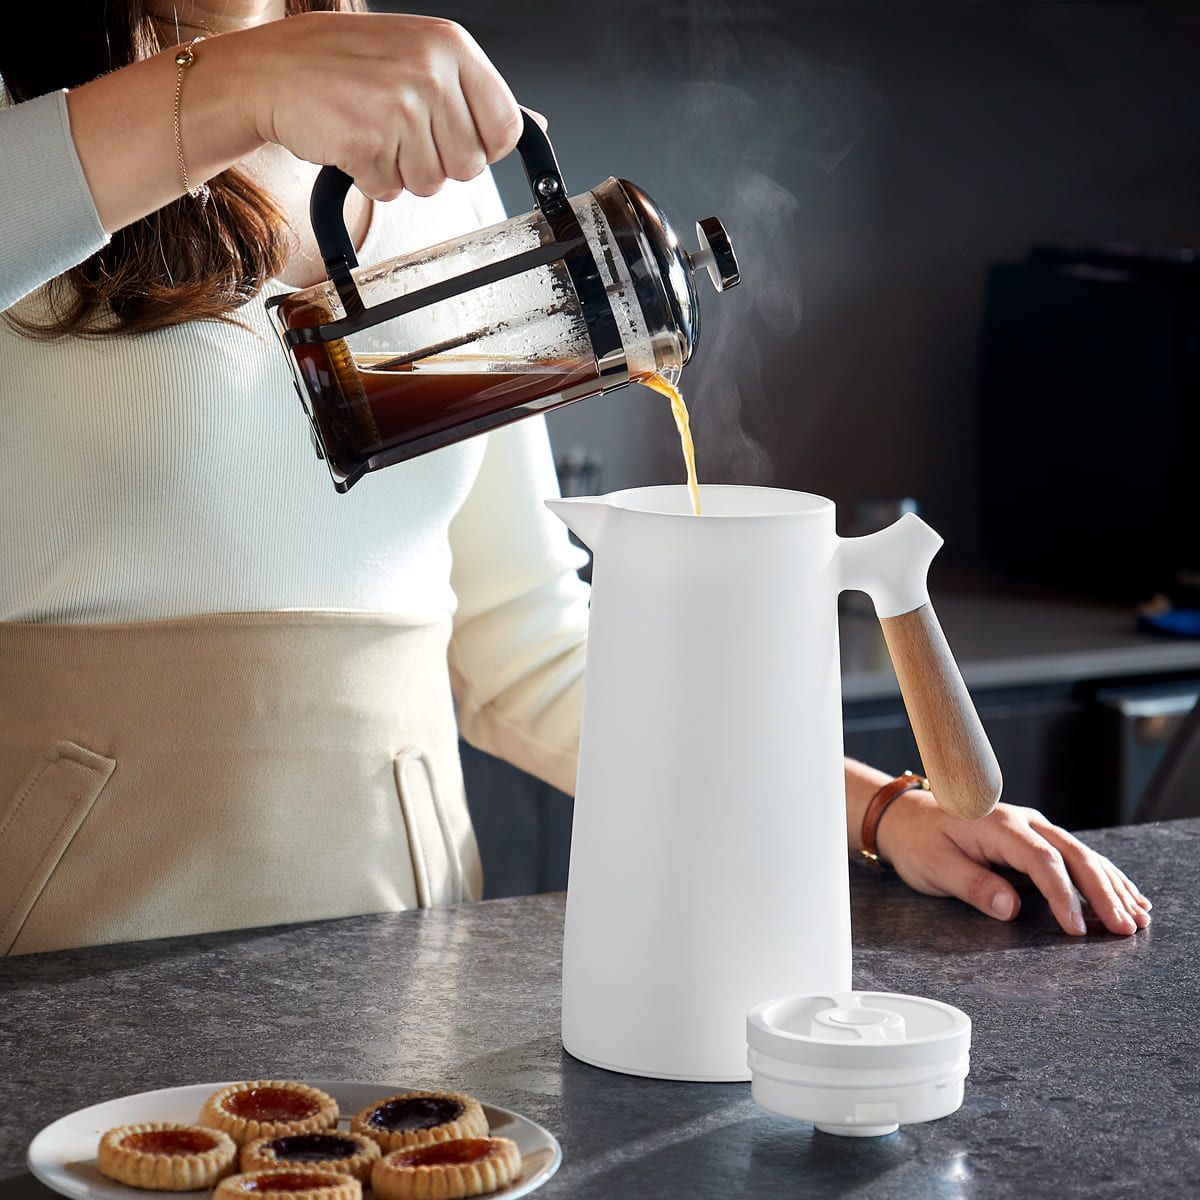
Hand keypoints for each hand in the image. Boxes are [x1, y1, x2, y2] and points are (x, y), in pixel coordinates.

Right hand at [237, 12, 529, 199]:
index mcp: (451, 46)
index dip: (482, 146)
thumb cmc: (346, 65)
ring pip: (429, 183)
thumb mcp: (420, 57)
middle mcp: (430, 72)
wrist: (271, 70)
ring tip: (372, 131)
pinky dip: (368, 177)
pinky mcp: (366, 140)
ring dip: (399, 171)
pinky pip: (388, 190)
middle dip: (436, 163)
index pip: (505, 128)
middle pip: (468, 166)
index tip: (453, 137)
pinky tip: (351, 140)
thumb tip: (536, 124)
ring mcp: (398, 106)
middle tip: (400, 131)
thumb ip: (476, 94)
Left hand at [874, 790, 1151, 935]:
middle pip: (1074, 855)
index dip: (1062, 895)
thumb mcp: (935, 866)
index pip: (1042, 860)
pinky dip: (1102, 876)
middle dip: (1103, 892)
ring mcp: (1031, 827)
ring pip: (1081, 855)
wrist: (905, 817)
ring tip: (1137, 918)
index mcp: (998, 824)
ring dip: (1111, 886)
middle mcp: (1022, 821)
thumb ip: (972, 885)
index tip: (1074, 929)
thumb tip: (1010, 907)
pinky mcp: (1033, 838)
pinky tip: (1126, 895)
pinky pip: (1074, 856)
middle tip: (1124, 928)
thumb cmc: (918, 841)